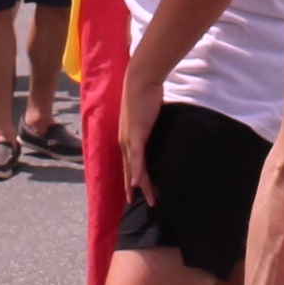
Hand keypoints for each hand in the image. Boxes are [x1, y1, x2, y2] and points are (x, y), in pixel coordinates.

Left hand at [119, 75, 162, 204]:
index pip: (129, 163)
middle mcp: (125, 141)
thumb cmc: (146, 95)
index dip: (131, 178)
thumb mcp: (148, 115)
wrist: (141, 80)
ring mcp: (129, 138)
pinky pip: (137, 157)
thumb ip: (151, 125)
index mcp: (127, 137)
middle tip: (137, 205)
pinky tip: (137, 183)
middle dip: (134, 189)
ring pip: (135, 168)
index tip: (133, 193)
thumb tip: (159, 129)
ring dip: (141, 185)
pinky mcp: (136, 133)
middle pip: (130, 170)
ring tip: (149, 200)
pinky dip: (137, 171)